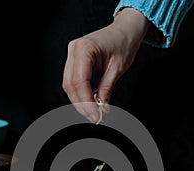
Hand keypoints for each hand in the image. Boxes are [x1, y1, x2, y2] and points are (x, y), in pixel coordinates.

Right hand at [62, 8, 149, 122]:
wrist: (125, 30)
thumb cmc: (124, 43)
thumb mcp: (117, 69)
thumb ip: (106, 90)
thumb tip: (101, 109)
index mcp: (85, 48)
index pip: (79, 82)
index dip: (86, 102)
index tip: (95, 115)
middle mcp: (74, 49)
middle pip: (70, 84)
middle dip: (81, 104)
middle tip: (94, 117)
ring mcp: (72, 53)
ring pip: (68, 84)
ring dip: (79, 101)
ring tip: (92, 112)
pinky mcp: (74, 59)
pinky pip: (71, 80)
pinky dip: (79, 93)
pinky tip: (89, 101)